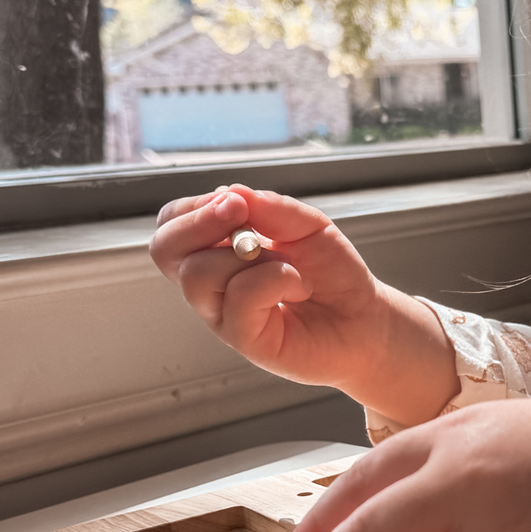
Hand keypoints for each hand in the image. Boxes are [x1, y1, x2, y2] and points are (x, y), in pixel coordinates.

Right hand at [149, 184, 456, 420]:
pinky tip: (298, 287)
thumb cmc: (332, 273)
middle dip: (200, 222)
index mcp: (217, 251)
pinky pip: (239, 297)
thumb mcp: (305, 225)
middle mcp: (211, 284)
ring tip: (287, 265)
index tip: (237, 201)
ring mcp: (223, 314)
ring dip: (248, 255)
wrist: (366, 318)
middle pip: (164, 249)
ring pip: (198, 274)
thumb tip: (229, 191)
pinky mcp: (244, 340)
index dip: (194, 207)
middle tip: (242, 214)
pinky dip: (275, 279)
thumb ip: (269, 207)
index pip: (171, 224)